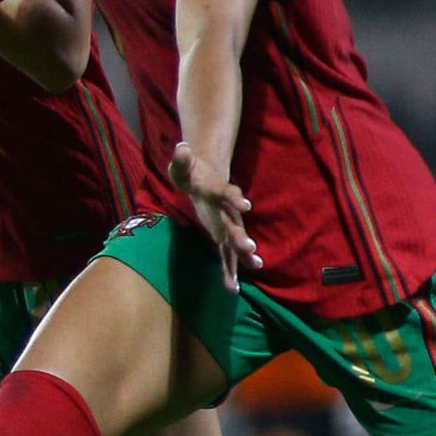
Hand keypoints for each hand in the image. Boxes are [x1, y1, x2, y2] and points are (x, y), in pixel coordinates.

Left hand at [168, 142, 260, 290]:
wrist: (206, 178)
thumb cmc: (192, 172)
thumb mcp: (182, 164)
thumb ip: (181, 159)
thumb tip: (181, 147)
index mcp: (217, 191)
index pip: (228, 194)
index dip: (236, 198)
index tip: (245, 206)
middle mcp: (227, 210)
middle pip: (235, 224)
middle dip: (241, 236)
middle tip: (250, 248)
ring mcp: (227, 224)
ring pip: (236, 242)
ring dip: (243, 256)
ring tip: (255, 267)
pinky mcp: (224, 236)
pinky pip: (228, 255)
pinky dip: (230, 270)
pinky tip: (232, 288)